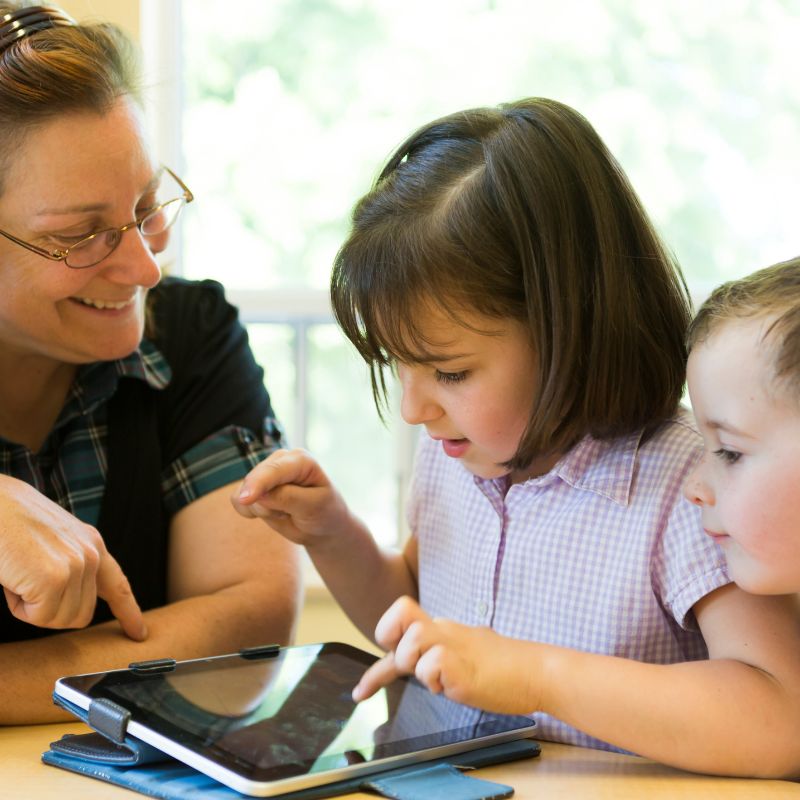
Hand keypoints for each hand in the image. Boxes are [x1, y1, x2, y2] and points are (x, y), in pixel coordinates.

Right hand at [0, 476, 146, 639]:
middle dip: (49, 610)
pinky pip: (38, 617)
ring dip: (32, 607)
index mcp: (92, 544)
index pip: (117, 584)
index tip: (139, 633)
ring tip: (20, 573)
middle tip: (26, 580)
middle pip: (80, 615)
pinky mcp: (55, 579)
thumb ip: (72, 564)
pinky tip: (13, 578)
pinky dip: (19, 607)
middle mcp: (90, 554)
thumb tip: (75, 597)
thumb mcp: (52, 540)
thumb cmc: (9, 522)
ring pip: (59, 619)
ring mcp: (75, 566)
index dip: (129, 612)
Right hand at [232, 448, 351, 546]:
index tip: (246, 499)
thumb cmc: (324, 512)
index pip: (274, 470)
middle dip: (268, 506)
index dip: (258, 483)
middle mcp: (280, 461)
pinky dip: (251, 512)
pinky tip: (273, 513)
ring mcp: (265, 473)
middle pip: (255, 481)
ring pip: (244, 493)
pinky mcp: (253, 487)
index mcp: (300, 459)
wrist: (321, 525)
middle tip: (292, 514)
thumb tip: (258, 495)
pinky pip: (237, 501)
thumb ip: (287, 498)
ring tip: (286, 512)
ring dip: (262, 511)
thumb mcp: (313, 506)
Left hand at [352, 596, 536, 713]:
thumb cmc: (505, 667)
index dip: (379, 652)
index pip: (399, 622)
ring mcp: (453, 646)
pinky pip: (432, 666)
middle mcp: (443, 631)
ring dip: (418, 666)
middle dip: (396, 651)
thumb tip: (425, 663)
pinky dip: (436, 680)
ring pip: (411, 642)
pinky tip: (455, 686)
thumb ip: (441, 652)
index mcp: (443, 628)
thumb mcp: (465, 652)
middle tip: (416, 669)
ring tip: (442, 679)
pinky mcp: (462, 667)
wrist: (537, 671)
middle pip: (398, 621)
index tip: (364, 691)